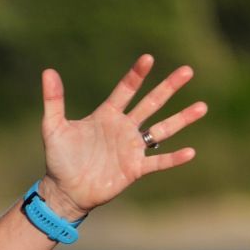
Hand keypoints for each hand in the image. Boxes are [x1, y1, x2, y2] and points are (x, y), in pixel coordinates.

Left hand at [38, 54, 206, 218]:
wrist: (64, 191)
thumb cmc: (59, 159)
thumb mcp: (54, 128)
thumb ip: (54, 100)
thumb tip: (48, 71)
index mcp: (107, 115)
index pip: (126, 90)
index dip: (136, 75)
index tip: (148, 58)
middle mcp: (124, 128)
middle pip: (151, 103)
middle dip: (168, 88)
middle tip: (187, 71)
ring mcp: (131, 148)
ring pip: (162, 129)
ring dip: (182, 118)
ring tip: (202, 106)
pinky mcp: (134, 169)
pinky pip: (158, 161)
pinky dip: (173, 158)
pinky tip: (190, 151)